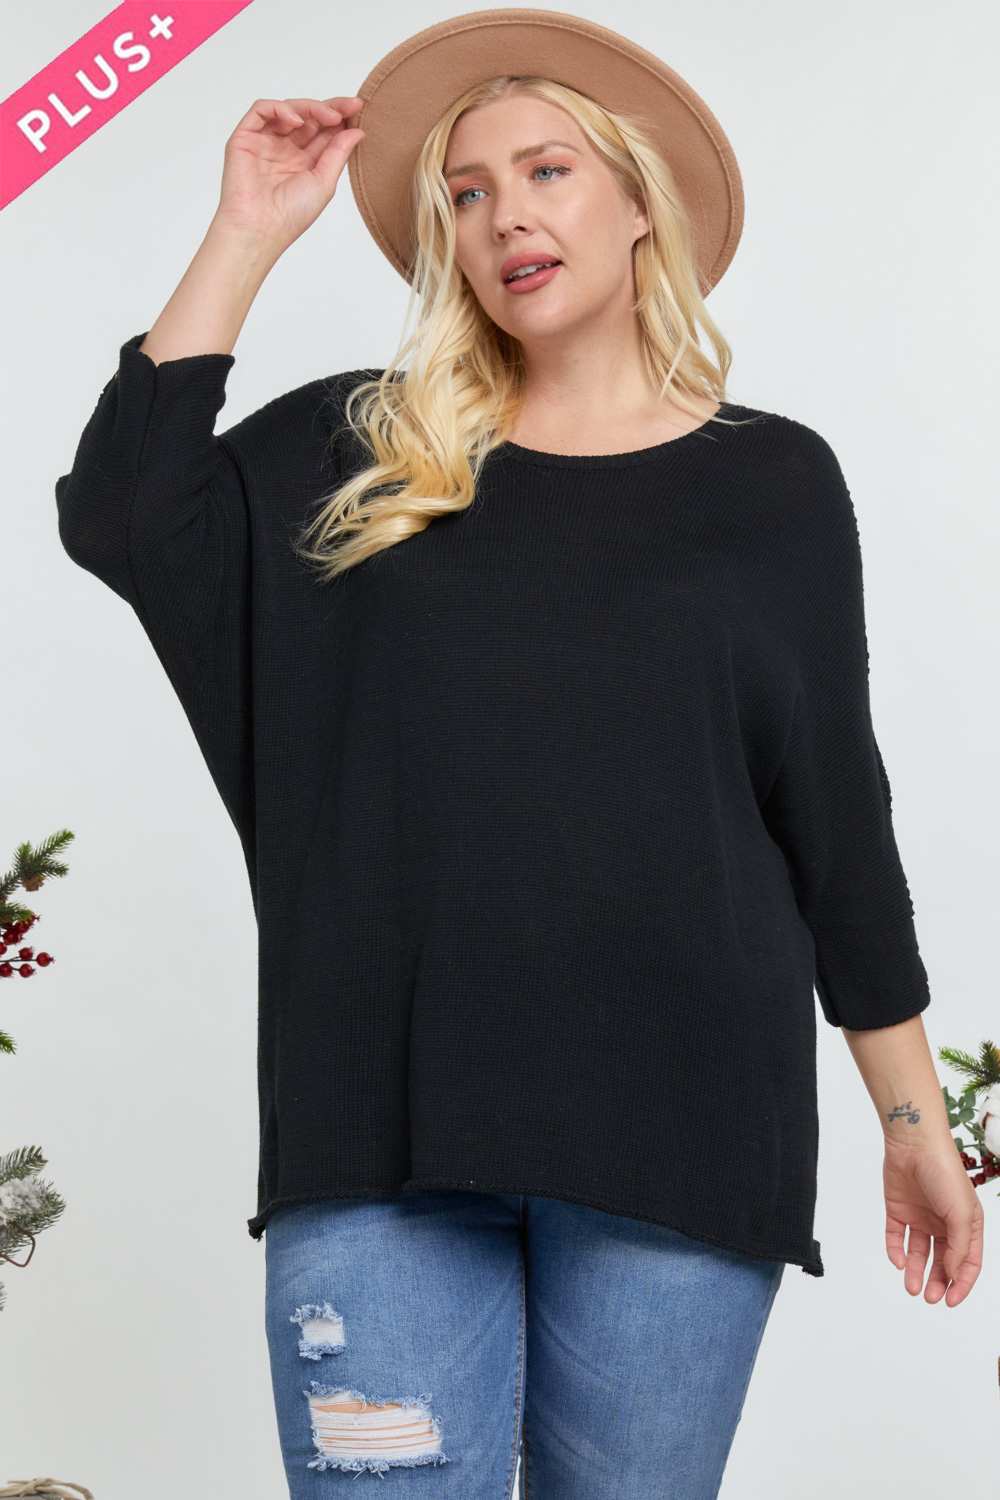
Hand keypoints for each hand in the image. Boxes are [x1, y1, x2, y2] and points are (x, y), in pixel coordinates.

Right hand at [214, 95, 365, 256]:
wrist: (260, 229)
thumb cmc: (291, 215)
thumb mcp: (324, 182)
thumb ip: (338, 153)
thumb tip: (358, 131)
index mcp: (305, 161)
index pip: (323, 131)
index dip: (340, 117)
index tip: (358, 108)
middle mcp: (285, 149)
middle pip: (308, 117)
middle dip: (329, 108)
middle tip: (349, 107)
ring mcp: (265, 142)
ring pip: (288, 109)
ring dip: (309, 107)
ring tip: (328, 116)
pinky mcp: (245, 137)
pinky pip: (261, 110)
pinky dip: (280, 109)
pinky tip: (297, 121)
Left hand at [882, 1134, 983, 1304]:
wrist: (913, 1144)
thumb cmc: (944, 1173)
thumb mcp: (962, 1214)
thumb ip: (959, 1247)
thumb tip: (954, 1275)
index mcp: (966, 1224)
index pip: (968, 1262)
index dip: (962, 1283)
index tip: (951, 1301)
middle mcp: (944, 1223)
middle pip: (942, 1261)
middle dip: (938, 1282)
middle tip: (930, 1298)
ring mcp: (920, 1217)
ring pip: (918, 1253)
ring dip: (915, 1272)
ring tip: (912, 1288)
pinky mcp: (898, 1210)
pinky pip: (896, 1237)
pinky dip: (896, 1251)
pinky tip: (898, 1261)